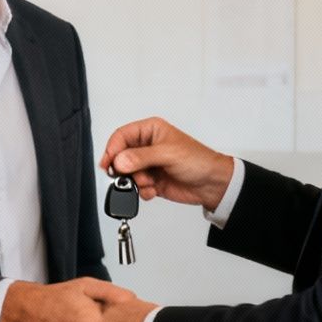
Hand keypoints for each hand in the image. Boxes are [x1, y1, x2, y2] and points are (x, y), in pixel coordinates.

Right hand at [99, 117, 235, 209]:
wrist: (212, 184)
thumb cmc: (199, 161)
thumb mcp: (168, 154)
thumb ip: (141, 157)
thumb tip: (119, 161)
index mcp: (150, 130)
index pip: (122, 136)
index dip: (113, 149)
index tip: (109, 164)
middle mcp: (147, 146)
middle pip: (120, 156)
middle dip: (124, 169)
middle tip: (130, 176)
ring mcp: (148, 164)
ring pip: (127, 174)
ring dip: (135, 181)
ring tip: (149, 182)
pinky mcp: (150, 180)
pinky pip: (135, 187)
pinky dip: (142, 190)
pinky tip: (154, 189)